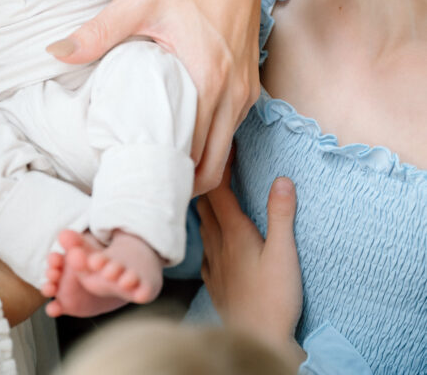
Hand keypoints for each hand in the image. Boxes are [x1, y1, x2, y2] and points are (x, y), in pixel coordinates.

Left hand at [46, 0, 260, 191]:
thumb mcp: (138, 1)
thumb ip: (98, 31)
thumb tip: (55, 52)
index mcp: (210, 80)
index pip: (193, 155)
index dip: (166, 177)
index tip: (136, 184)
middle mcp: (235, 94)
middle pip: (213, 166)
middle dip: (181, 183)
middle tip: (143, 184)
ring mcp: (247, 91)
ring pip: (225, 151)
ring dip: (198, 165)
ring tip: (157, 167)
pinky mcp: (251, 84)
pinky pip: (232, 130)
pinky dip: (211, 142)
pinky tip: (180, 137)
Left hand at [198, 159, 303, 357]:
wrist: (256, 341)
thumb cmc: (273, 299)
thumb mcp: (284, 254)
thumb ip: (281, 215)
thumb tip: (282, 179)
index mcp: (233, 232)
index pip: (218, 188)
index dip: (220, 164)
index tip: (225, 144)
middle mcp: (217, 243)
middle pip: (203, 202)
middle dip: (208, 180)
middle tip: (215, 162)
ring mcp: (212, 263)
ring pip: (201, 223)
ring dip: (204, 204)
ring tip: (211, 192)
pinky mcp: (213, 281)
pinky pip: (203, 246)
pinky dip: (206, 231)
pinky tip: (212, 236)